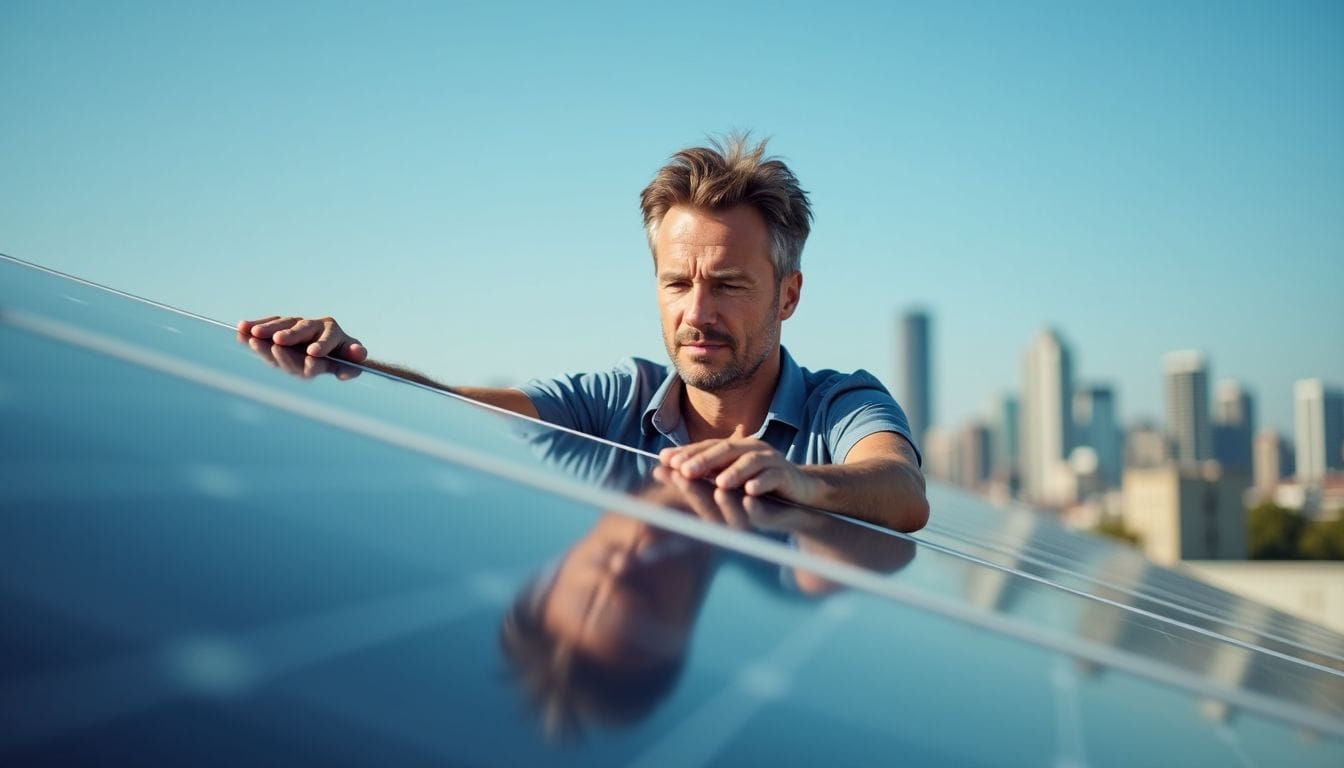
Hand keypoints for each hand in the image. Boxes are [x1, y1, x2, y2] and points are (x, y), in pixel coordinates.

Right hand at [237, 316, 367, 362]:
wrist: (329, 345)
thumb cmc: (340, 355)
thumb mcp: (349, 357)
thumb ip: (354, 357)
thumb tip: (359, 353)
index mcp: (333, 332)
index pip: (328, 339)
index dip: (322, 346)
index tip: (313, 354)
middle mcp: (313, 324)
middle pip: (302, 329)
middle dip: (291, 335)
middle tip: (279, 341)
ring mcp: (295, 324)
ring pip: (282, 325)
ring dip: (267, 329)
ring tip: (253, 334)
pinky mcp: (280, 325)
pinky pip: (268, 324)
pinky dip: (255, 326)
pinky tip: (241, 328)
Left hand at [658, 431, 823, 507]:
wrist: (799, 490)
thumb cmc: (757, 485)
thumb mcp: (727, 480)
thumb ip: (699, 475)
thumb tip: (660, 470)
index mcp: (734, 447)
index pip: (706, 447)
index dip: (686, 452)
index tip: (665, 459)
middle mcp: (751, 448)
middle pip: (724, 450)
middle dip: (704, 460)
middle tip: (685, 470)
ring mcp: (770, 458)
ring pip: (749, 462)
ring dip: (733, 472)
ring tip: (720, 483)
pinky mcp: (785, 474)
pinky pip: (772, 476)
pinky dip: (761, 483)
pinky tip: (750, 491)